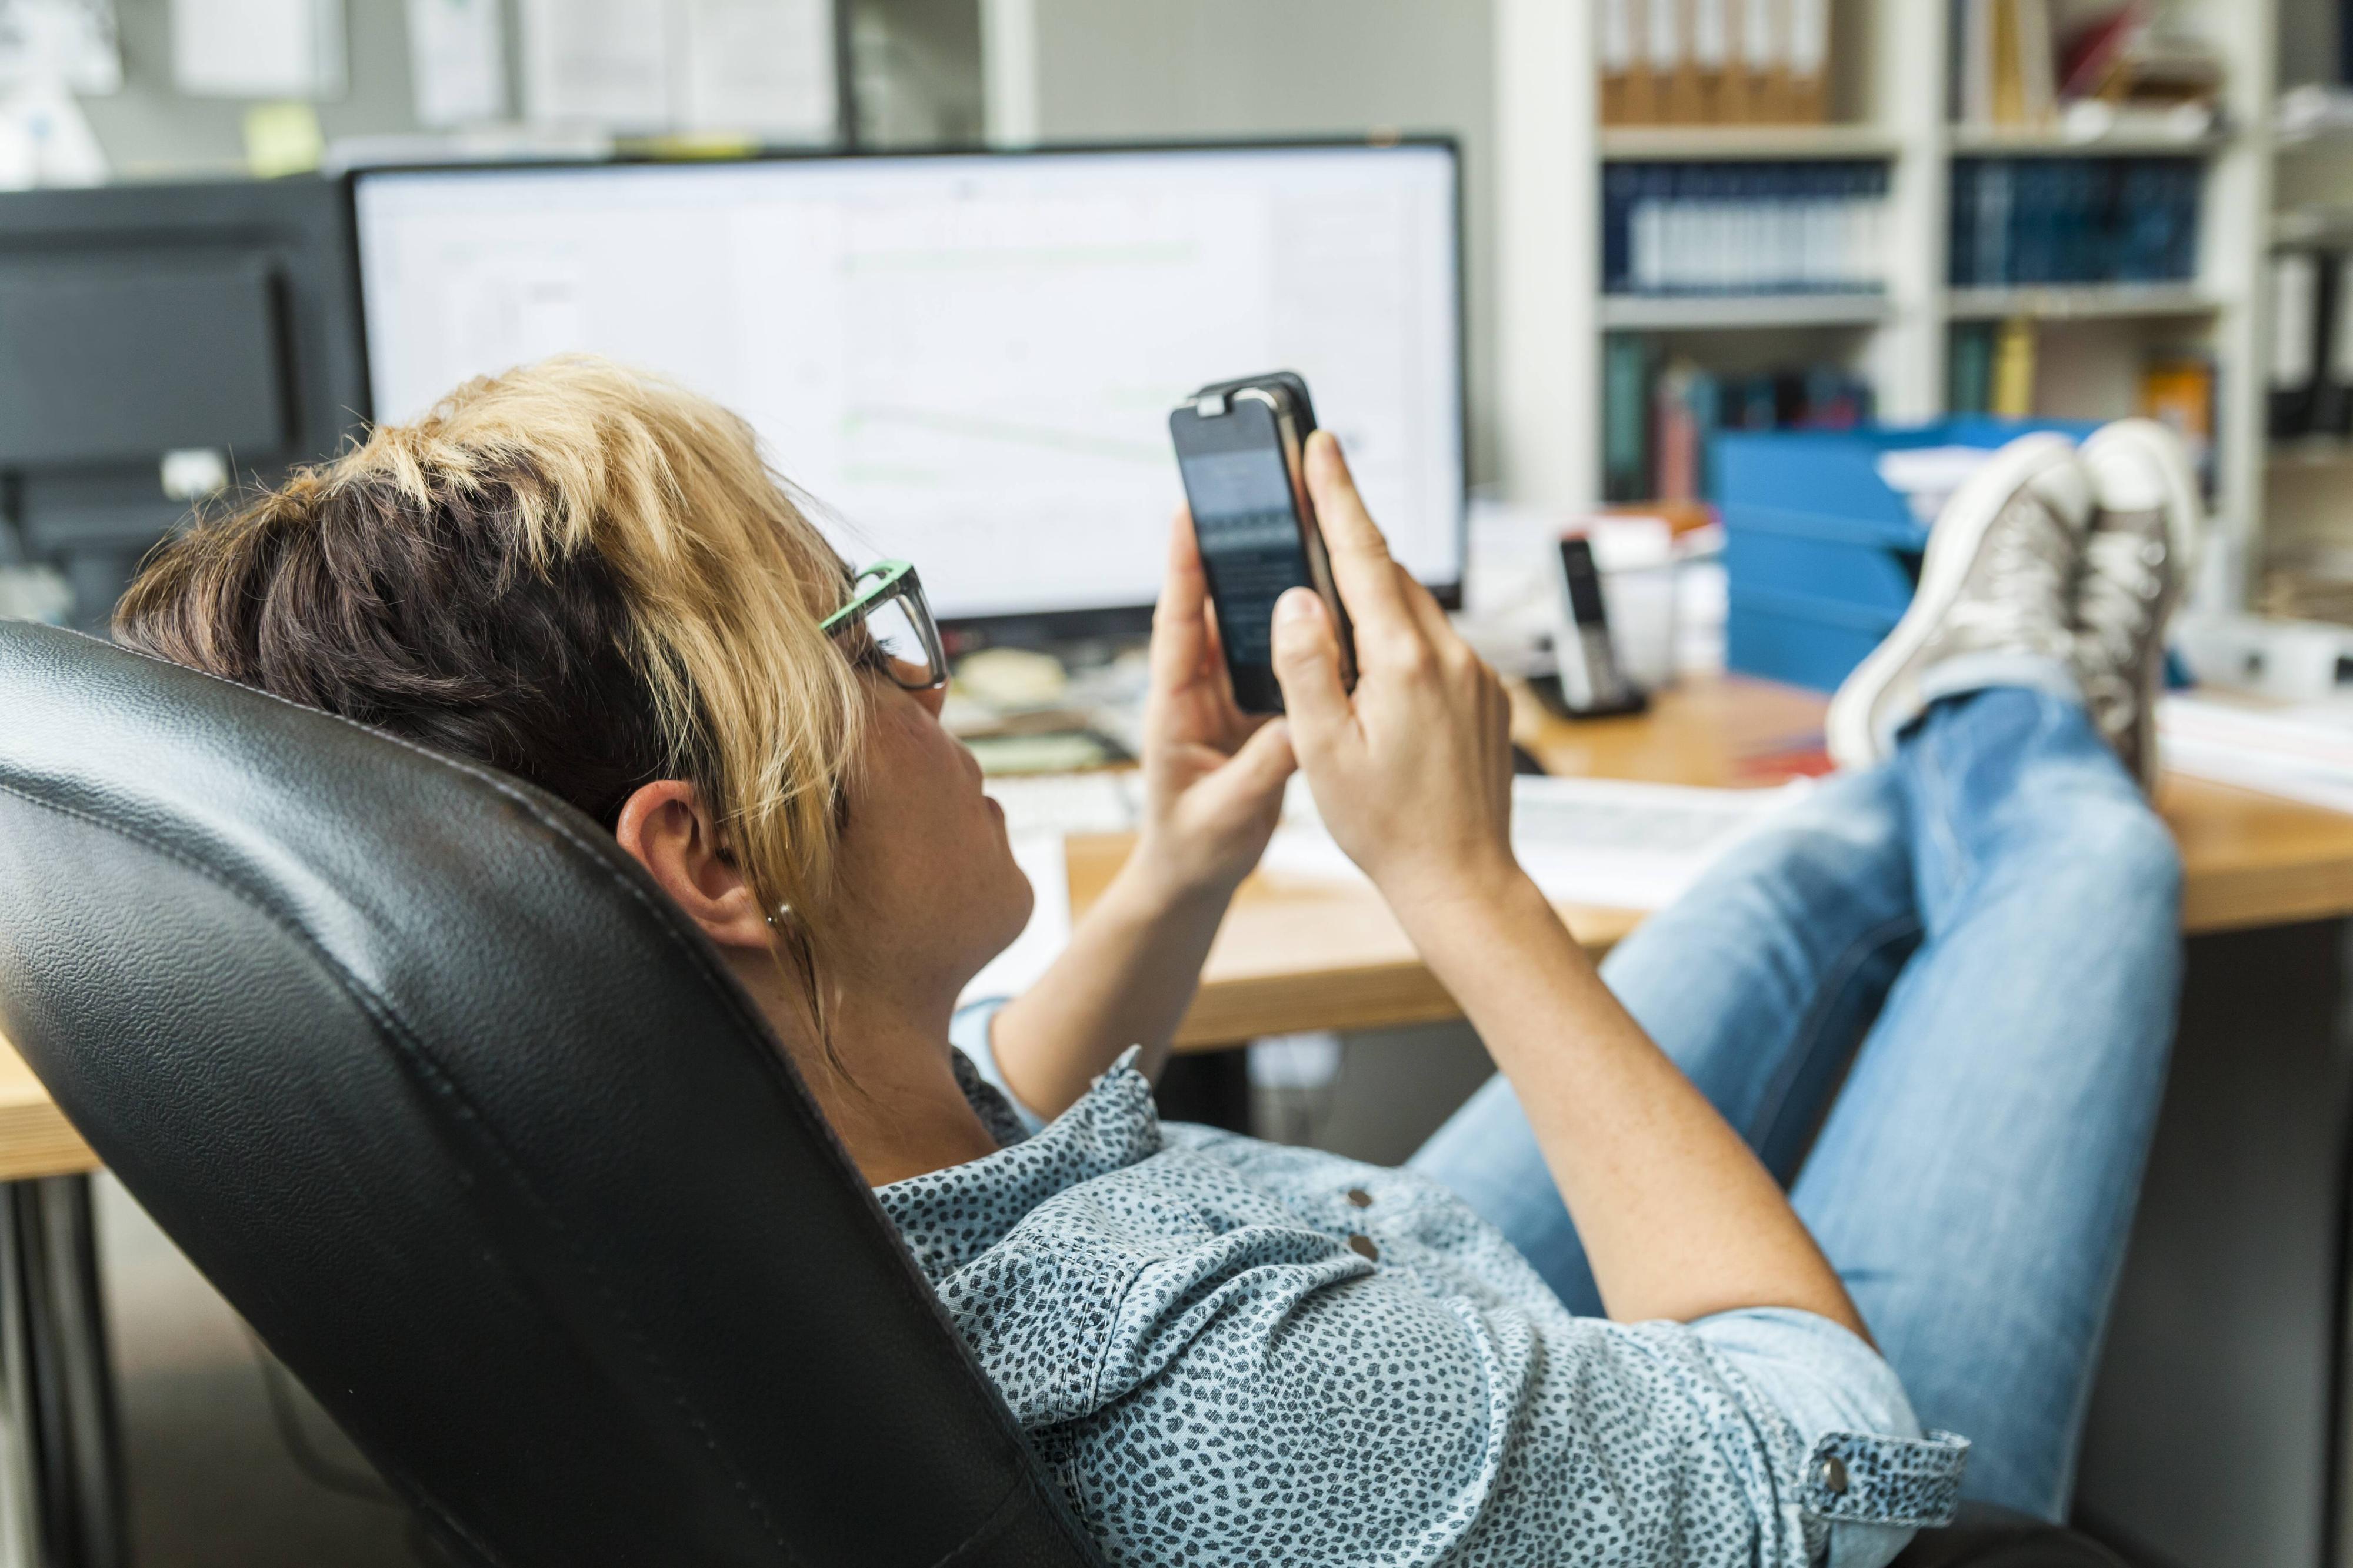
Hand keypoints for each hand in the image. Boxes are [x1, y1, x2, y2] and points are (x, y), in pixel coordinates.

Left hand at [1129, 510, 1297, 902]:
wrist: (1195, 880)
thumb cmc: (1194, 851)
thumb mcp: (1226, 814)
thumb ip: (1262, 770)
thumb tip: (1302, 726)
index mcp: (1174, 708)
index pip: (1177, 625)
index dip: (1183, 568)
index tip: (1187, 512)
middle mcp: (1197, 692)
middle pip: (1213, 609)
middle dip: (1230, 554)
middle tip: (1255, 501)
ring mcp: (1225, 699)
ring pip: (1246, 630)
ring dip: (1266, 585)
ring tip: (1294, 533)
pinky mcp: (1254, 713)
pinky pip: (1275, 661)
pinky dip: (1295, 632)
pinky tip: (1324, 603)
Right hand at [1270, 431, 1518, 911]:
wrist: (1462, 879)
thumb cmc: (1388, 827)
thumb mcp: (1323, 749)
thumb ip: (1306, 664)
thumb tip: (1298, 597)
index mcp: (1404, 661)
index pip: (1364, 555)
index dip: (1337, 495)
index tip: (1323, 446)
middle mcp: (1450, 656)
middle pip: (1389, 578)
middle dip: (1348, 554)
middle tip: (1308, 529)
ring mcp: (1477, 675)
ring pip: (1414, 614)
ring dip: (1374, 609)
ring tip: (1334, 639)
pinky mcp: (1487, 697)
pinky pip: (1436, 648)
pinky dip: (1400, 647)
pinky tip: (1377, 688)